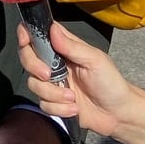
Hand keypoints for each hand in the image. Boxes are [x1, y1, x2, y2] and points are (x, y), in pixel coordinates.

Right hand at [20, 22, 144, 143]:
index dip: (26, 35)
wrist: (118, 114)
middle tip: (49, 76)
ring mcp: (53, 83)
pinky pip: (43, 104)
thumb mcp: (94, 60)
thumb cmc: (111, 83)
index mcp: (64, 47)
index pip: (37, 34)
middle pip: (26, 58)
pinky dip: (59, 109)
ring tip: (73, 98)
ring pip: (34, 84)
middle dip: (35, 68)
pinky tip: (75, 108)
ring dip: (53, 95)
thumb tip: (52, 29)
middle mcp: (54, 63)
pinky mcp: (54, 103)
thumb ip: (72, 46)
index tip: (26, 41)